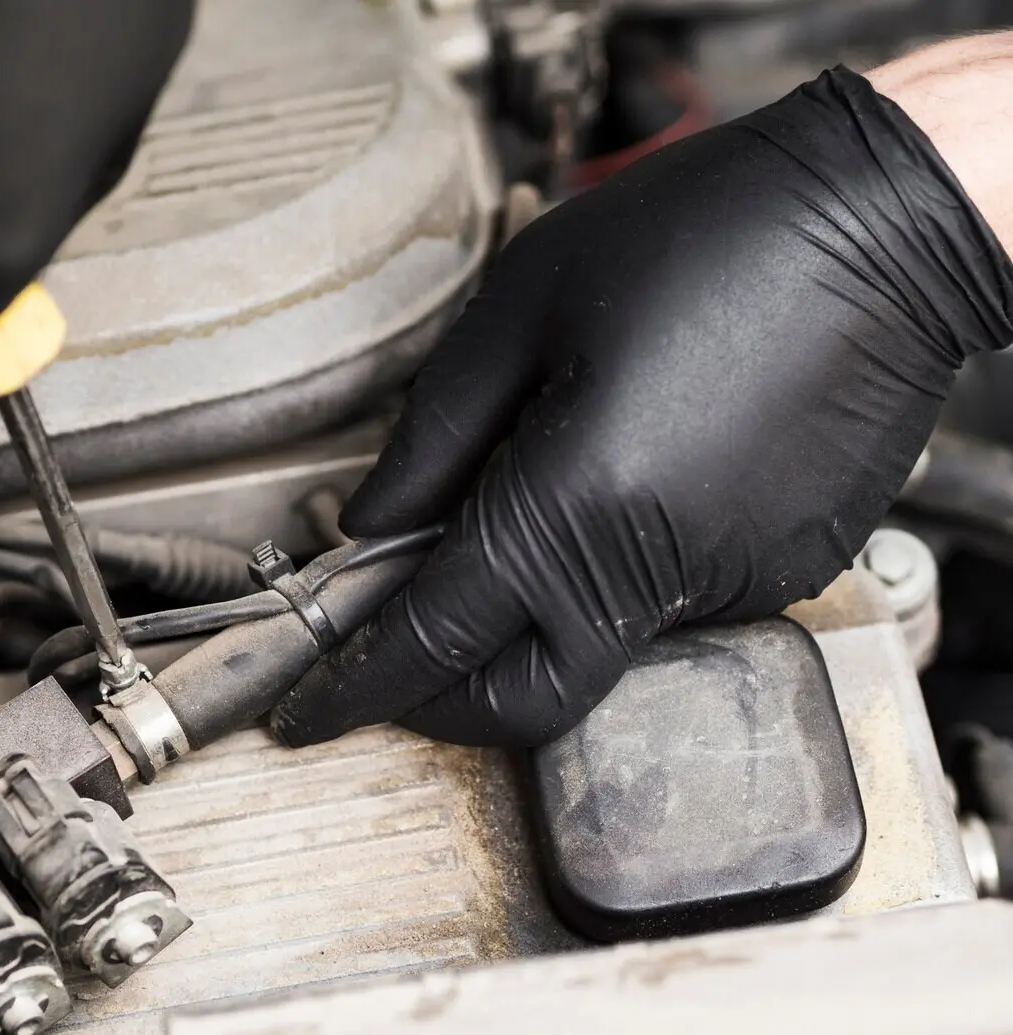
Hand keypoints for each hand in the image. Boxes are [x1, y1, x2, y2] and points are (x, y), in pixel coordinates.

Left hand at [272, 62, 1012, 748]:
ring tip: (538, 493)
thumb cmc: (700, 235)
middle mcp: (659, 572)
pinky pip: (673, 603)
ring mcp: (733, 582)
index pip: (435, 639)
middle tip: (405, 639)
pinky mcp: (782, 569)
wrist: (882, 222)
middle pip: (524, 702)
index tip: (313, 713)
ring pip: (598, 647)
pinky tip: (632, 475)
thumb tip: (369, 525)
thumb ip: (431, 435)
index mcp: (576, 505)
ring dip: (539, 608)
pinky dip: (621, 568)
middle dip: (448, 697)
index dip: (359, 685)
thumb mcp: (521, 308)